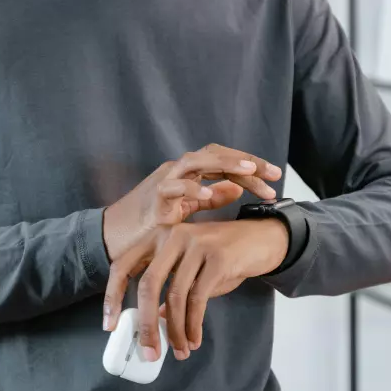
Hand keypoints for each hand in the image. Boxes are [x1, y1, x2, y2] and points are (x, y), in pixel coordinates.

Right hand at [102, 144, 280, 262]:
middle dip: (246, 163)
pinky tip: (209, 194)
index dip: (250, 167)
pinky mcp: (153, 199)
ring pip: (196, 161)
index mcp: (188, 173)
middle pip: (215, 154)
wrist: (114, 236)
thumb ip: (211, 197)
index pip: (223, 160)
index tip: (275, 178)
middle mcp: (177, 170)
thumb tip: (238, 188)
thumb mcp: (187, 209)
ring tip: (248, 172)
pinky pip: (173, 188)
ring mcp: (164, 181)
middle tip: (274, 174)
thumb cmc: (149, 224)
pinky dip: (191, 189)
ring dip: (223, 164)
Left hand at [102, 219, 288, 362]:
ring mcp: (196, 245)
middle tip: (149, 352)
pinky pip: (198, 299)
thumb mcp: (190, 267)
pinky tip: (194, 339)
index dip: (112, 296)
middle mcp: (172, 236)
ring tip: (179, 351)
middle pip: (148, 285)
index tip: (109, 325)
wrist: (260, 239)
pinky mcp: (218, 258)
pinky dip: (194, 325)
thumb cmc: (220, 256)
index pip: (123, 266)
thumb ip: (169, 287)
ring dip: (175, 330)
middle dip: (147, 324)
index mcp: (157, 236)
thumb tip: (154, 319)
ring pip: (175, 296)